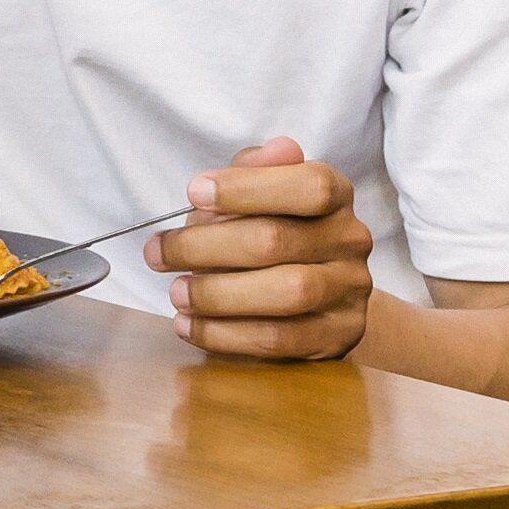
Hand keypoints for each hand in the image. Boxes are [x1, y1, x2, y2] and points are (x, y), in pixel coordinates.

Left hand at [156, 139, 375, 361]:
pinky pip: (277, 339)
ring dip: (216, 295)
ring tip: (177, 293)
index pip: (307, 185)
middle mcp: (349, 240)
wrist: (324, 298)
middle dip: (204, 247)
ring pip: (284, 293)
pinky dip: (224, 334)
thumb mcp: (266, 194)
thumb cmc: (281, 234)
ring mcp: (348, 291)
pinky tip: (190, 325)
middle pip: (276, 240)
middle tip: (159, 253)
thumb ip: (251, 174)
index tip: (193, 193)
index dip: (246, 187)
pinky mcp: (337, 336)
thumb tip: (232, 170)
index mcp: (336, 195)